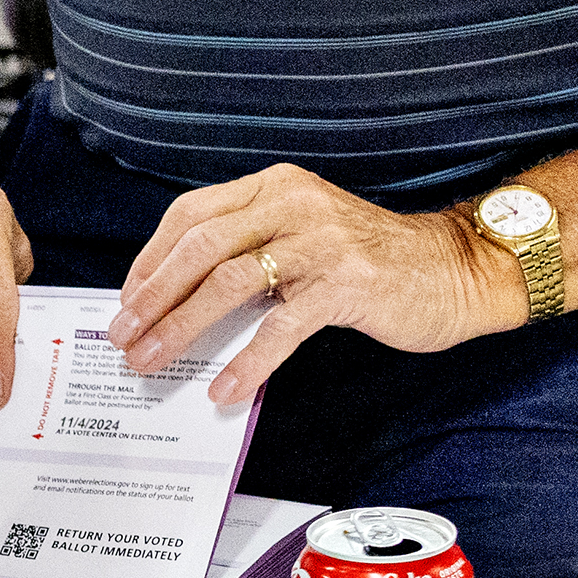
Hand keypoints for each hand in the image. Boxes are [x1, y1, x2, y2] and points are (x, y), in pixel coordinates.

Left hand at [115, 165, 514, 404]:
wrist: (454, 270)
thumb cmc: (370, 260)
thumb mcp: (302, 237)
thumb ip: (250, 251)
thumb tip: (179, 300)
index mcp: (274, 187)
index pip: (191, 215)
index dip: (151, 259)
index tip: (127, 300)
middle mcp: (293, 204)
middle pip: (199, 247)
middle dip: (152, 296)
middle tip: (123, 336)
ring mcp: (321, 242)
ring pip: (229, 282)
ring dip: (182, 327)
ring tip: (153, 361)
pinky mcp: (347, 285)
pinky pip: (281, 327)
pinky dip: (248, 362)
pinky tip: (225, 390)